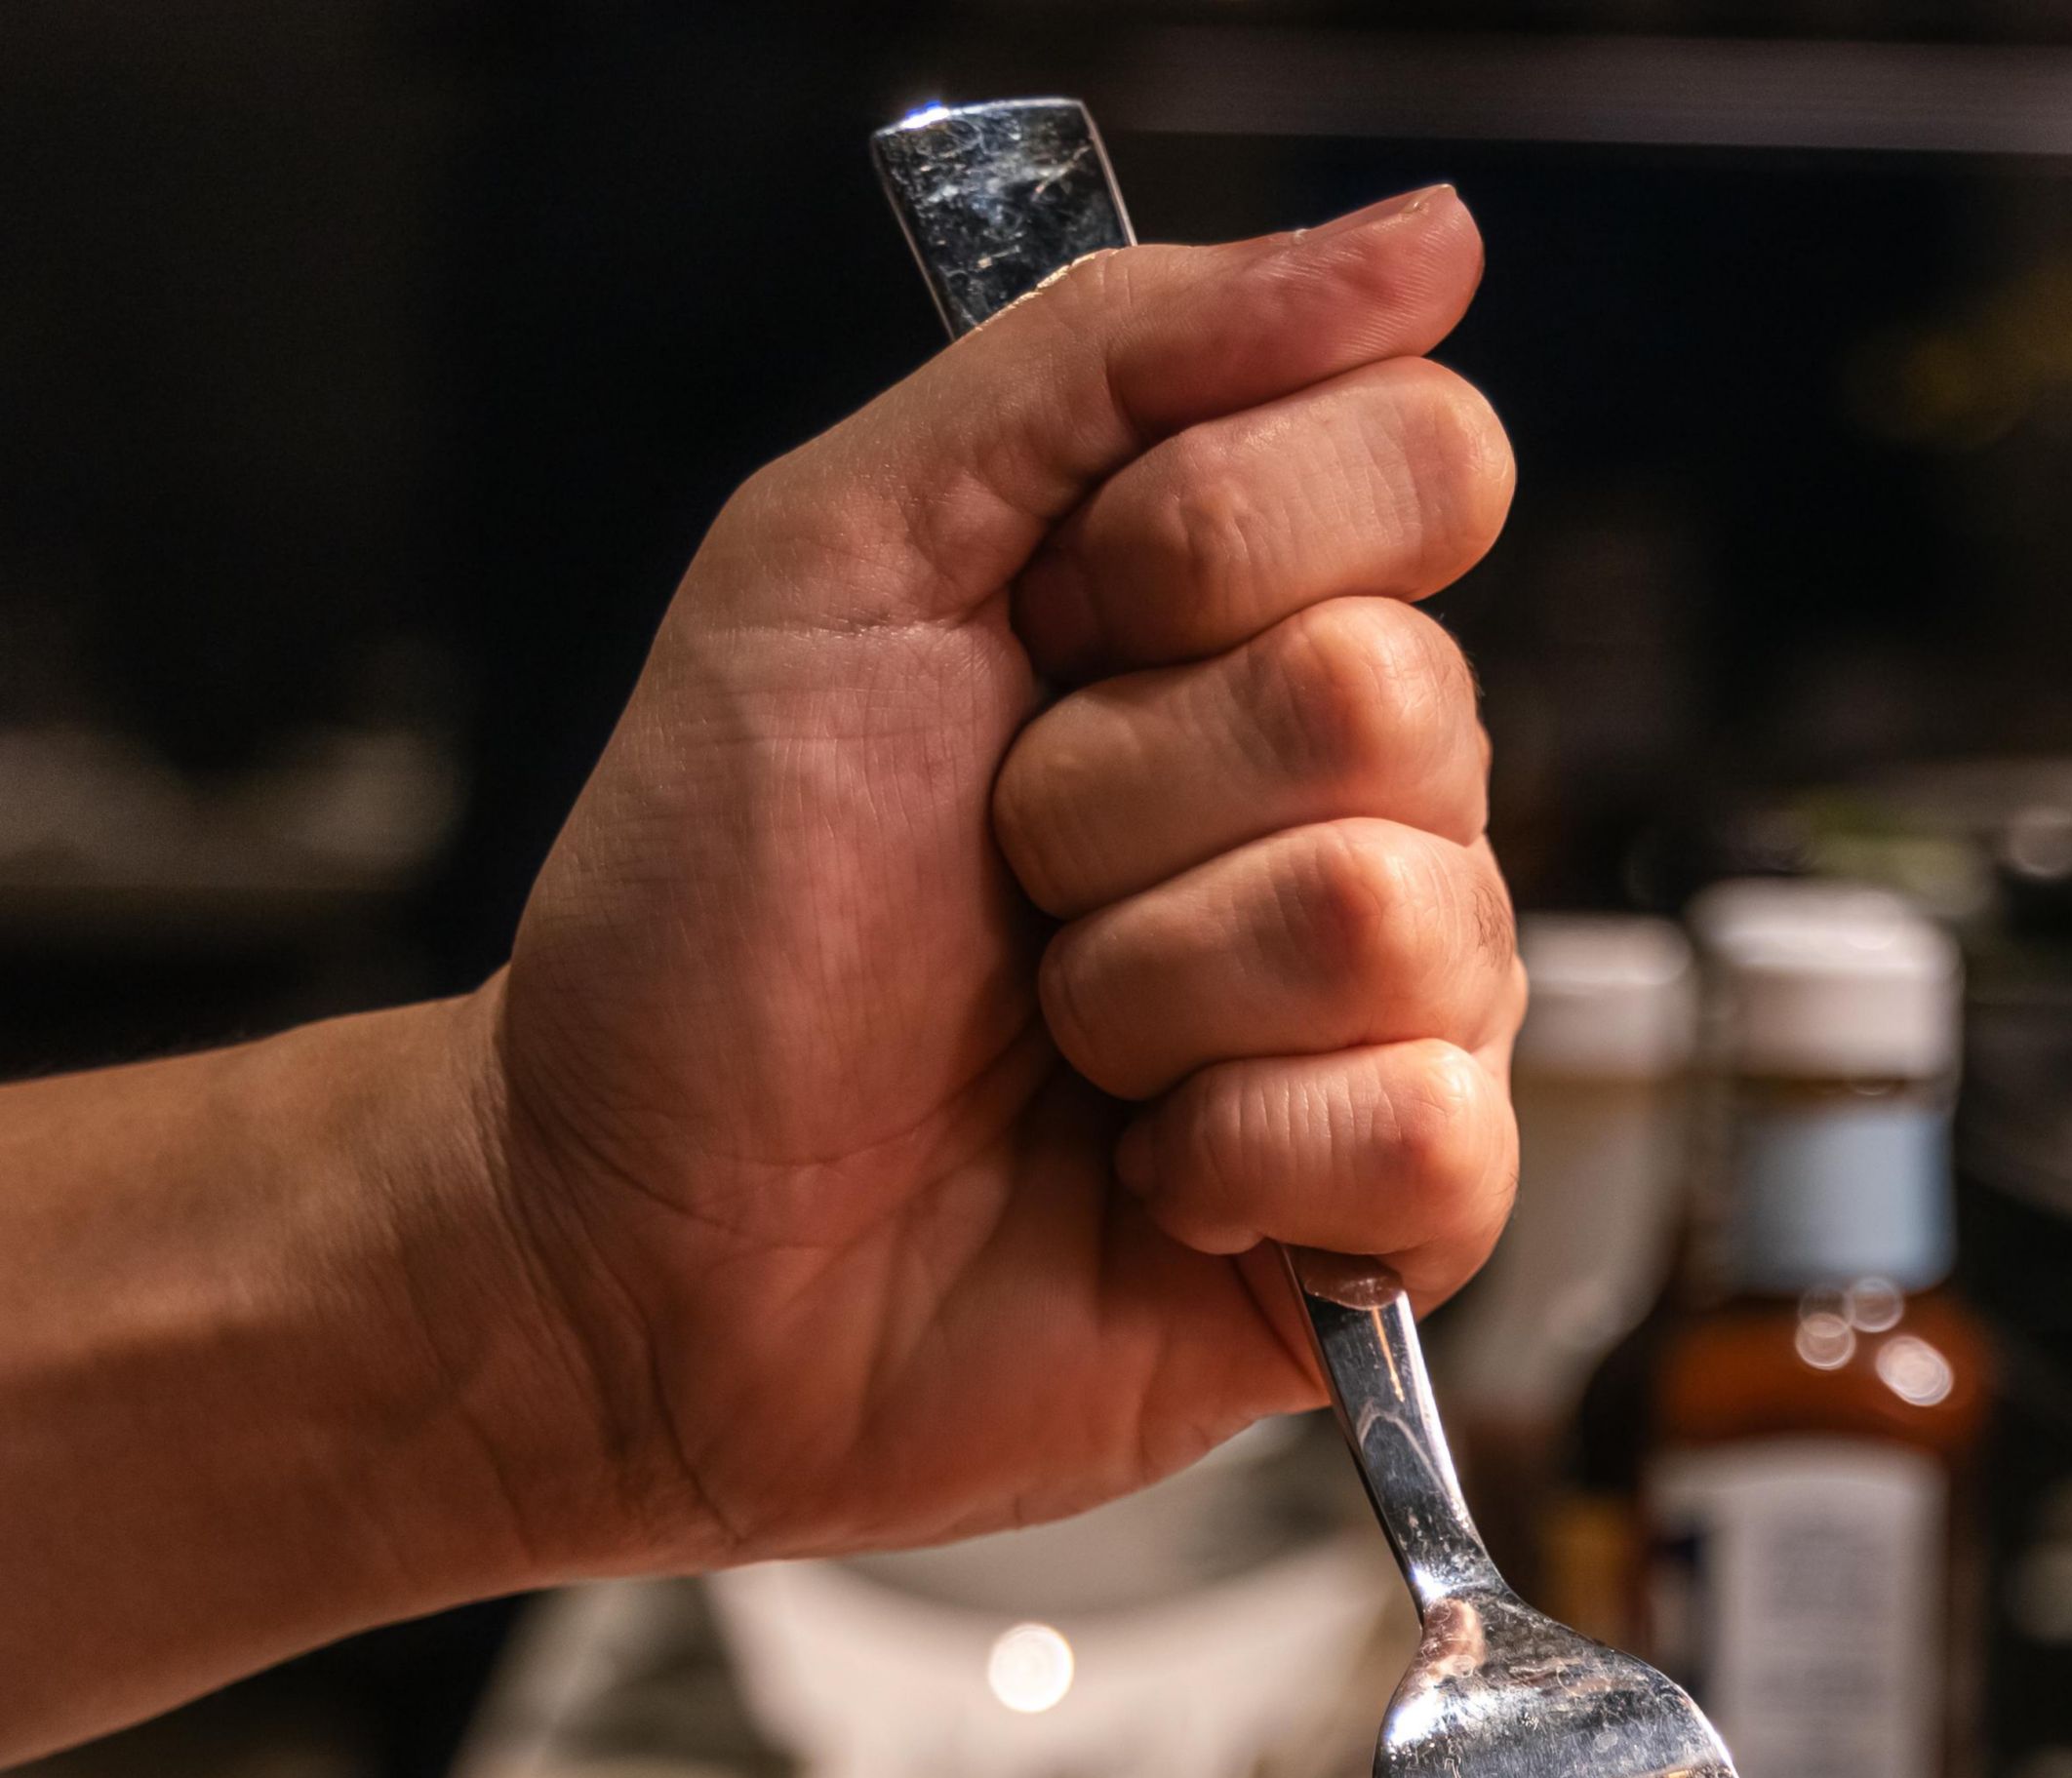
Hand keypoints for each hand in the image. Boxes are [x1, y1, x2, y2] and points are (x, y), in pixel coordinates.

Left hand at [482, 190, 1520, 1576]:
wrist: (640, 1244)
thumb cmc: (714, 924)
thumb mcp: (849, 548)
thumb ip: (1113, 356)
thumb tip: (1429, 238)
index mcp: (1239, 624)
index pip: (1419, 466)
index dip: (1215, 544)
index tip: (1043, 627)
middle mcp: (1348, 809)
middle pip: (1403, 700)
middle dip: (1128, 796)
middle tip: (1007, 881)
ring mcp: (1383, 1019)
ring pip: (1403, 921)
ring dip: (1156, 987)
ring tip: (1057, 1047)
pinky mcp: (1391, 1221)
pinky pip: (1430, 1134)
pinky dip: (1239, 1161)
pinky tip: (1145, 1185)